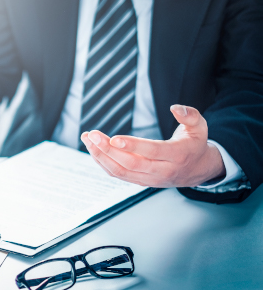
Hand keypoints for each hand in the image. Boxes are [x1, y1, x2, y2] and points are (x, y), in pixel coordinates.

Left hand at [80, 104, 224, 187]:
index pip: (152, 152)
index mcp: (177, 155)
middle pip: (131, 163)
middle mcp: (162, 170)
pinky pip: (118, 175)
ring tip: (87, 140)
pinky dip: (103, 163)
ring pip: (120, 172)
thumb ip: (190, 115)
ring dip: (100, 156)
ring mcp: (150, 179)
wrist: (197, 170)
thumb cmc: (194, 145)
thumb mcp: (200, 127)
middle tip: (92, 134)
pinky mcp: (140, 181)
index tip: (114, 138)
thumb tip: (174, 108)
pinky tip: (93, 150)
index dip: (132, 146)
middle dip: (108, 149)